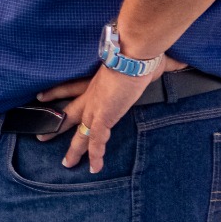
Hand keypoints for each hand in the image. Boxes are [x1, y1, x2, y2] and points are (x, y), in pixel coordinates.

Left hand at [35, 55, 181, 171]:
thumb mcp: (146, 61)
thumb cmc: (141, 54)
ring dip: (75, 149)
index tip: (41, 96)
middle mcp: (91, 95)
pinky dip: (96, 154)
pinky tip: (94, 167)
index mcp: (96, 80)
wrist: (133, 55)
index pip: (70, 87)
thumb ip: (160, 64)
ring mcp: (96, 107)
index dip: (56, 92)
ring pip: (81, 133)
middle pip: (69, 113)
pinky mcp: (104, 116)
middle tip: (41, 136)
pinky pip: (97, 140)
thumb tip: (179, 62)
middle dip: (55, 125)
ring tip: (67, 163)